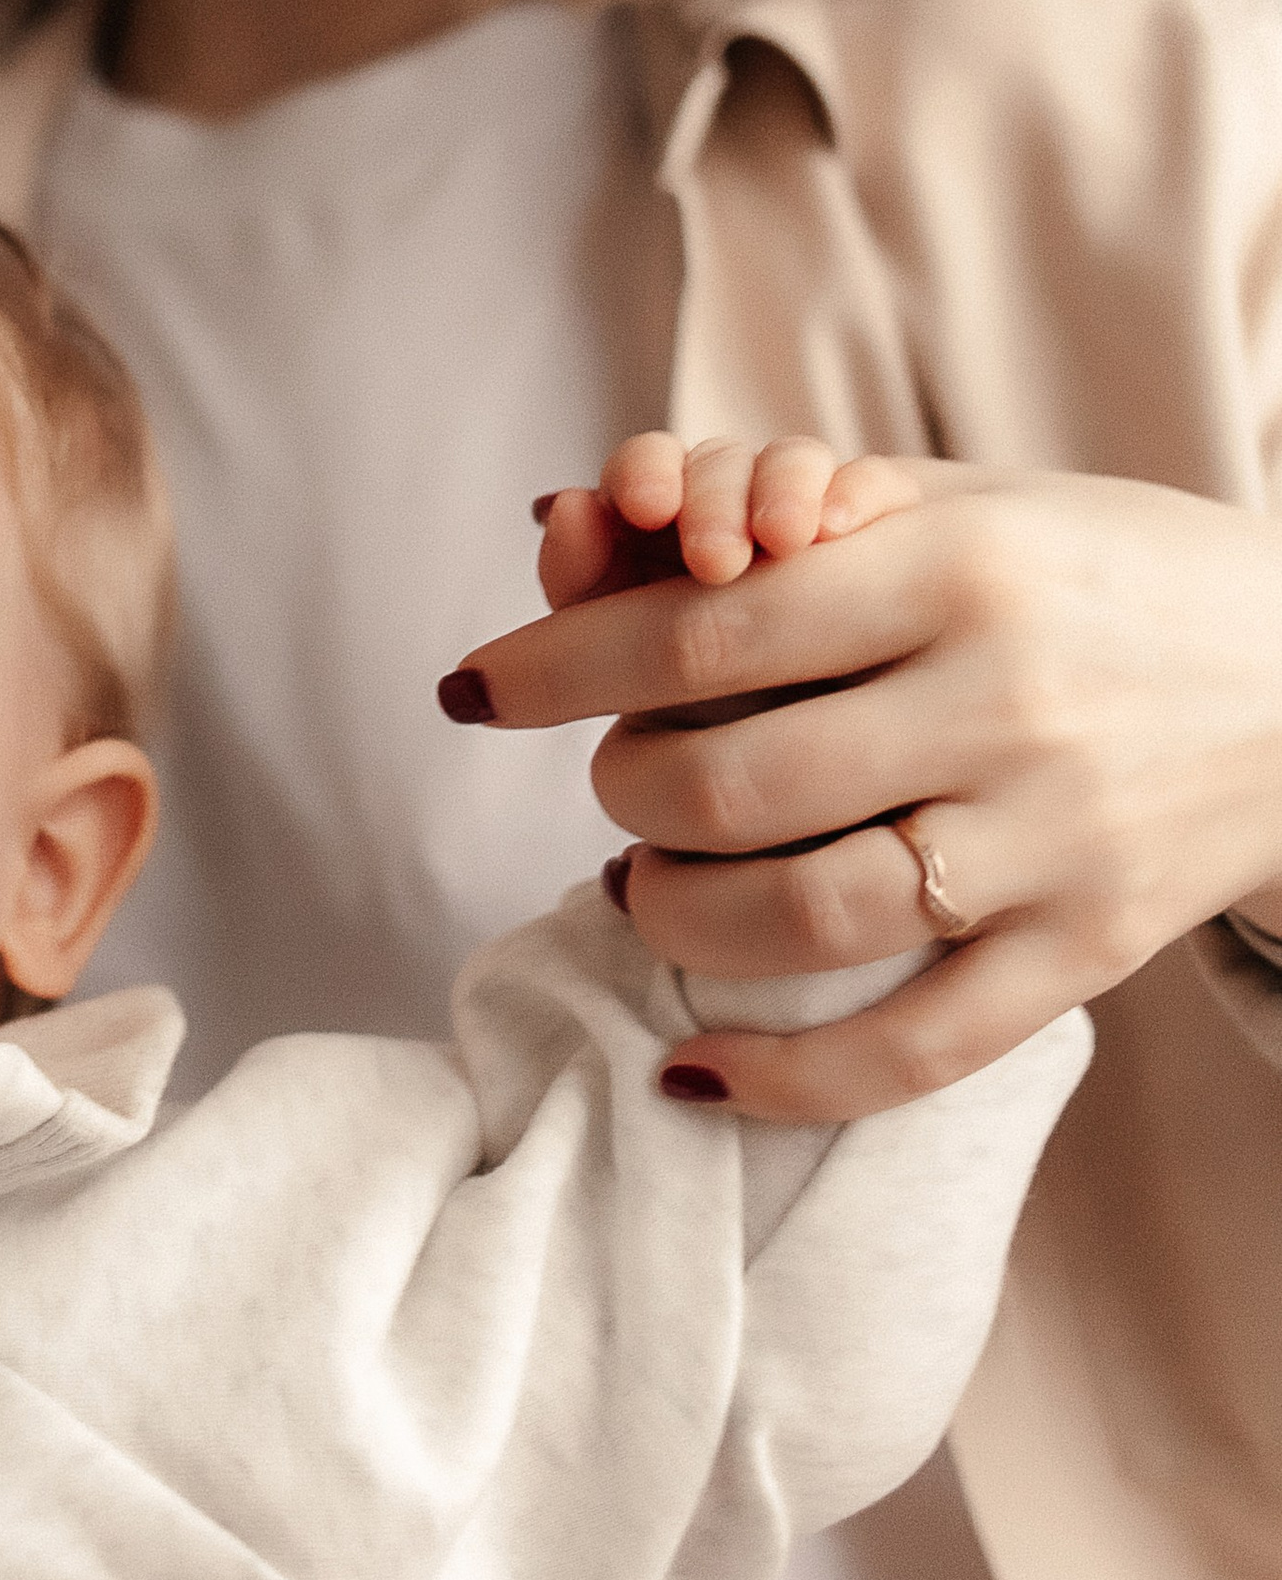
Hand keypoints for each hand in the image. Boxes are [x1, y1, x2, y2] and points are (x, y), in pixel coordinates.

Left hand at [449, 456, 1281, 1120]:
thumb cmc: (1102, 571)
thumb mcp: (966, 501)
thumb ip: (784, 514)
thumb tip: (569, 512)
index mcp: (957, 565)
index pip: (700, 628)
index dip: (559, 664)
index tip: (478, 686)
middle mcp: (1003, 702)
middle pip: (727, 781)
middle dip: (624, 789)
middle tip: (617, 781)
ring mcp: (1052, 838)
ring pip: (802, 916)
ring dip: (675, 918)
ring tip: (643, 892)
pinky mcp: (1092, 947)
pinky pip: (914, 1046)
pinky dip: (783, 1078)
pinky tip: (693, 1074)